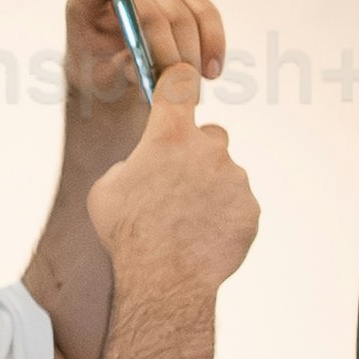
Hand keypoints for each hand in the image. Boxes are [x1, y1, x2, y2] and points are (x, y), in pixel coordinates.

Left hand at [53, 0, 226, 168]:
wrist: (123, 88)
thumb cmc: (104, 82)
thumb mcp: (100, 84)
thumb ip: (113, 71)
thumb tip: (134, 65)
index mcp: (88, 6)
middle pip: (152, 10)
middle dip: (169, 51)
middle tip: (176, 86)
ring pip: (184, 14)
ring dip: (193, 53)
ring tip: (193, 88)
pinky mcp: (186, 1)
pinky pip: (207, 14)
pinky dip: (214, 43)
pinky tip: (211, 71)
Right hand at [87, 46, 258, 302]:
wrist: (165, 280)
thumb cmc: (128, 234)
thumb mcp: (108, 188)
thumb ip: (130, 164)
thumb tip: (141, 166)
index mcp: (168, 136)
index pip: (179, 83)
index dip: (179, 78)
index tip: (180, 80)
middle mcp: (208, 149)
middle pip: (208, 136)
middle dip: (195, 153)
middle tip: (176, 185)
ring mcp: (234, 178)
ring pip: (225, 173)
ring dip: (210, 189)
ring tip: (186, 221)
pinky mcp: (250, 208)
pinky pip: (238, 204)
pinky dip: (224, 216)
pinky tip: (203, 237)